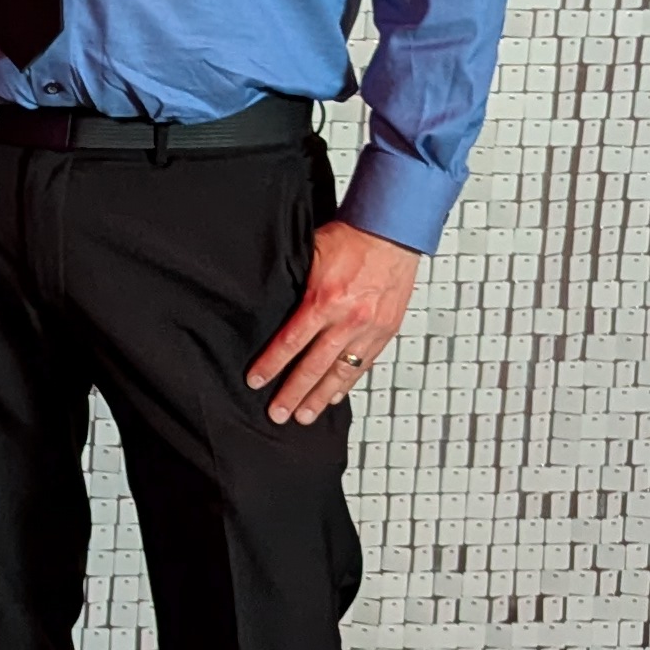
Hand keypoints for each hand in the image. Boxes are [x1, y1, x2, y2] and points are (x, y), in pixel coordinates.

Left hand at [247, 220, 417, 425]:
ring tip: (305, 417)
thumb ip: (295, 285)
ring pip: (341, 372)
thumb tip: (270, 304)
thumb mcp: (311, 256)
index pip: (291, 342)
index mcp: (324, 301)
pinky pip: (364, 364)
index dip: (271, 365)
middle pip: (314, 367)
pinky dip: (348, 382)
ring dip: (321, 397)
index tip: (256, 382)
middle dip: (294, 394)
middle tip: (278, 415)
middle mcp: (348, 320)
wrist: (393, 233)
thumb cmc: (351, 239)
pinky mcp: (386, 331)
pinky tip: (335, 396)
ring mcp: (370, 329)